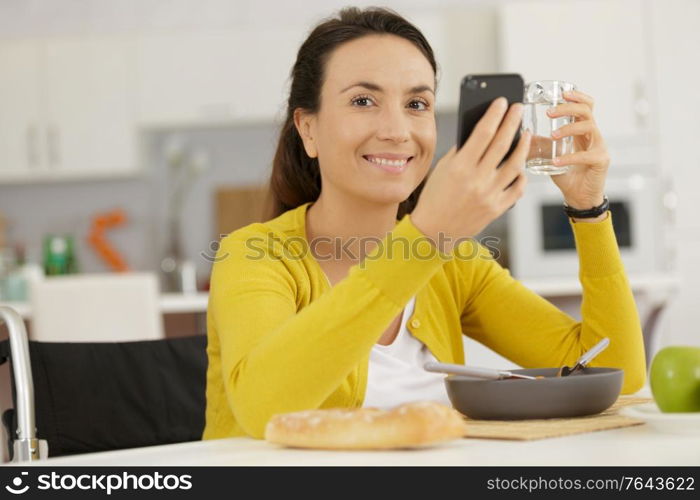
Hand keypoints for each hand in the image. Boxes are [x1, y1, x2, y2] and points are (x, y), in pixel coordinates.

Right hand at [411, 97, 531, 253]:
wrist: (434, 230)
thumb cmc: (435, 197)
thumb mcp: (442, 169)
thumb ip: (462, 151)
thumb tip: (483, 132)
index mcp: (460, 167)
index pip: (483, 133)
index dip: (495, 114)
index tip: (502, 102)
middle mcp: (476, 180)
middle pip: (502, 144)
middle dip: (512, 122)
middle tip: (518, 108)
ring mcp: (489, 195)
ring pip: (515, 164)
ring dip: (523, 145)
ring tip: (526, 133)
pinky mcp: (497, 209)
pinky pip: (517, 188)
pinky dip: (521, 174)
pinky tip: (521, 165)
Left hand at [547, 89, 609, 209]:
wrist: (578, 196)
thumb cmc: (567, 174)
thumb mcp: (549, 155)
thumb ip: (539, 144)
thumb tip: (521, 135)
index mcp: (582, 131)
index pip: (586, 105)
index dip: (576, 96)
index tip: (561, 93)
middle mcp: (592, 135)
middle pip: (586, 110)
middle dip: (567, 107)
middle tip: (549, 112)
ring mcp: (599, 146)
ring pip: (589, 126)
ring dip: (568, 128)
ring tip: (552, 135)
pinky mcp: (601, 160)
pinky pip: (586, 154)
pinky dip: (568, 157)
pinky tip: (556, 161)